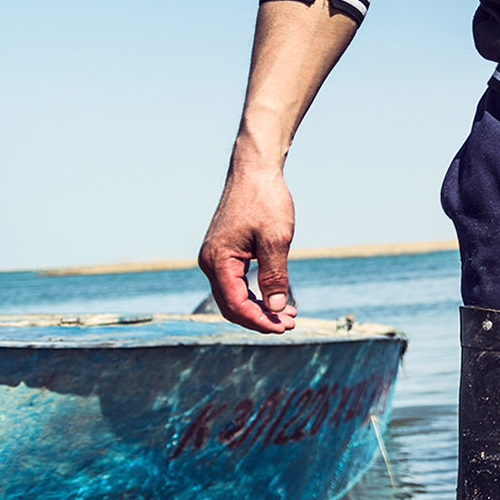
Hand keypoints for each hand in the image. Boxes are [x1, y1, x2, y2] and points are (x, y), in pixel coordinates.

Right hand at [199, 163, 299, 332]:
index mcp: (218, 260)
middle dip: (259, 318)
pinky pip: (236, 282)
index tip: (283, 327)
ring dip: (259, 308)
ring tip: (287, 315)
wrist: (255, 172)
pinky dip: (255, 294)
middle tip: (289, 324)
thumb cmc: (266, 201)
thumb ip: (274, 276)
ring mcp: (215, 257)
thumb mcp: (276, 240)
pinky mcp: (224, 253)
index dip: (259, 320)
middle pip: (231, 305)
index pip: (235, 304)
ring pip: (233, 295)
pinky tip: (275, 298)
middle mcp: (210, 262)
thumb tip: (275, 310)